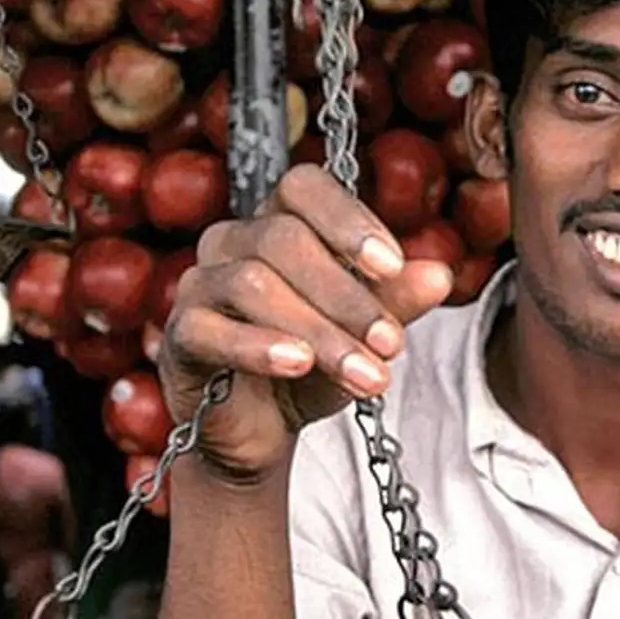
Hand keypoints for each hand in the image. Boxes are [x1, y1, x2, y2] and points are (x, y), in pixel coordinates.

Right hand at [160, 164, 453, 480]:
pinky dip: (258, 346)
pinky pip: (208, 327)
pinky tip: (297, 365)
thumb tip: (439, 274)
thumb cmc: (309, 368)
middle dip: (348, 296)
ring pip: (253, 283)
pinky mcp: (180, 333)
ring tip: (363, 375)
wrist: (260, 431)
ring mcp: (199, 284)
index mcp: (278, 222)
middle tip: (392, 344)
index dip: (348, 219)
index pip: (304, 187)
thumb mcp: (362, 335)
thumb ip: (395, 302)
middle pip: (283, 239)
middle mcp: (232, 241)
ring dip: (319, 331)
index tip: (393, 266)